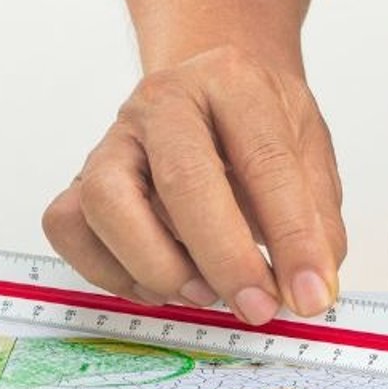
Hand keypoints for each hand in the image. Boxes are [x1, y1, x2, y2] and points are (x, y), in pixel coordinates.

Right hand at [42, 44, 345, 324]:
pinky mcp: (81, 178)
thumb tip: (308, 290)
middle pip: (183, 179)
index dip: (293, 237)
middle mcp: (163, 101)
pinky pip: (71, 229)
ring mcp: (113, 139)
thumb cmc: (257, 126)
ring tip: (203, 293)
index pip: (266, 160)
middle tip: (258, 307)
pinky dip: (113, 273)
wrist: (209, 91)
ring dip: (157, 265)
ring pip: (107, 202)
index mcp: (231, 81)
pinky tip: (160, 284)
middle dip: (226, 259)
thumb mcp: (309, 153)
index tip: (311, 295)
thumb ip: (316, 222)